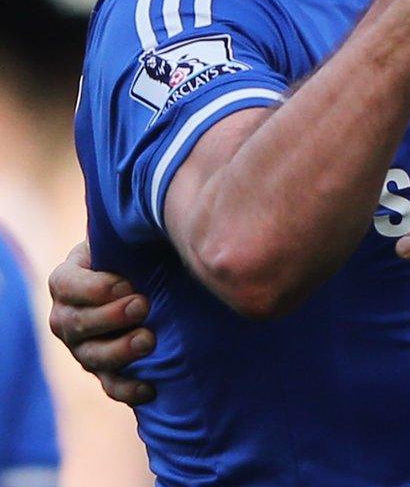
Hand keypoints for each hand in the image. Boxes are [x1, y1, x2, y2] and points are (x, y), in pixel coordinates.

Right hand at [47, 242, 156, 405]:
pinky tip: (151, 388)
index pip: (66, 286)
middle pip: (76, 324)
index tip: (126, 282)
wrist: (151, 281)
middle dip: (109, 316)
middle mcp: (67, 316)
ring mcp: (84, 346)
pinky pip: (110, 386)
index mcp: (67, 280)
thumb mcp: (127, 238)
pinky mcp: (106, 370)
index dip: (93, 287)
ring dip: (119, 351)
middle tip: (143, 304)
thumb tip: (152, 210)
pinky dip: (128, 389)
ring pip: (91, 357)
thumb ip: (129, 231)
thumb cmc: (136, 253)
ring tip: (149, 339)